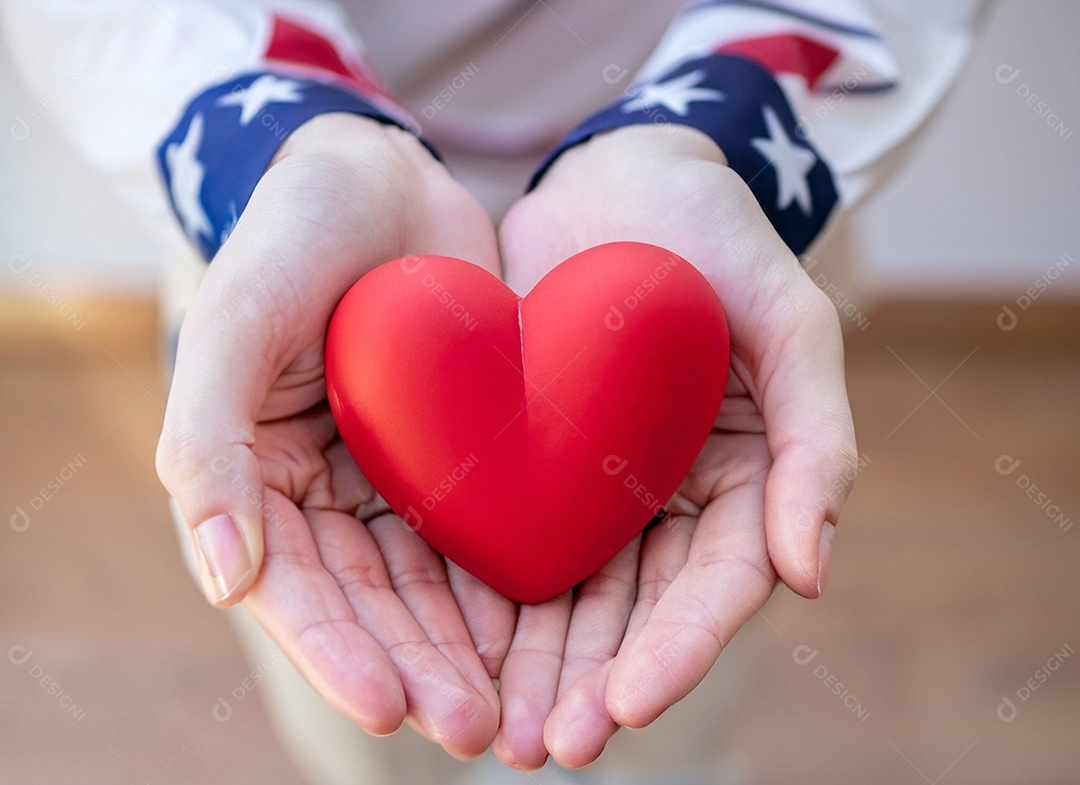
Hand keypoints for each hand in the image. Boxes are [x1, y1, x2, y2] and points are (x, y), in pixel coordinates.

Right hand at [156, 114, 516, 757]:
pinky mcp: (462, 458)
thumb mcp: (235, 323)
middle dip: (423, 672)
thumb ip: (209, 444)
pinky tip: (556, 632)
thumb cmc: (291, 237)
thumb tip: (222, 580)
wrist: (377, 175)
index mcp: (260, 482)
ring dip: (474, 653)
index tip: (390, 707)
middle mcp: (329, 497)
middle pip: (376, 607)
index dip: (337, 654)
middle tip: (478, 732)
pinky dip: (514, 587)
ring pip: (437, 589)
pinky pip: (487, 534)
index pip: (296, 590)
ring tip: (522, 711)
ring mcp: (398, 482)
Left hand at [492, 125, 858, 767]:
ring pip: (572, 594)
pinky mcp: (536, 458)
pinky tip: (449, 642)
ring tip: (494, 727)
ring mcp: (601, 482)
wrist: (619, 173)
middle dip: (594, 682)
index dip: (678, 651)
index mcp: (746, 478)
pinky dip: (488, 594)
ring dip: (538, 665)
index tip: (626, 706)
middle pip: (638, 612)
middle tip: (545, 746)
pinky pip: (512, 535)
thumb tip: (811, 573)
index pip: (717, 587)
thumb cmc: (716, 234)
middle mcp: (672, 496)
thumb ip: (819, 439)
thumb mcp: (790, 320)